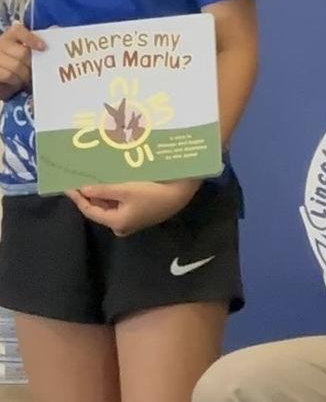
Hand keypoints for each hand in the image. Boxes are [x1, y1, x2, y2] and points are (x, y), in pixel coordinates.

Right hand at [0, 24, 45, 101]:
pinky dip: (15, 81)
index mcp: (9, 37)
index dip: (31, 38)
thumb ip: (38, 43)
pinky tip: (14, 81)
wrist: (3, 82)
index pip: (18, 31)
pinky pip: (8, 75)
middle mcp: (0, 44)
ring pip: (16, 66)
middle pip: (23, 53)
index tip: (43, 47)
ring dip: (24, 75)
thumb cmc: (16, 67)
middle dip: (31, 64)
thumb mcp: (26, 55)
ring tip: (24, 77)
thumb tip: (54, 29)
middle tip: (33, 70)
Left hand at [66, 179, 201, 236]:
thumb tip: (83, 189)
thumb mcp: (125, 189)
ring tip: (91, 176)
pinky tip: (110, 179)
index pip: (90, 210)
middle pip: (99, 208)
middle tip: (78, 177)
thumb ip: (102, 190)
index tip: (67, 184)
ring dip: (101, 191)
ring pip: (110, 205)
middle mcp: (122, 225)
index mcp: (116, 223)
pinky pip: (120, 202)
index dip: (77, 197)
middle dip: (89, 193)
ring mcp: (132, 219)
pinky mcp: (140, 211)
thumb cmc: (153, 191)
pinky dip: (113, 192)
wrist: (182, 192)